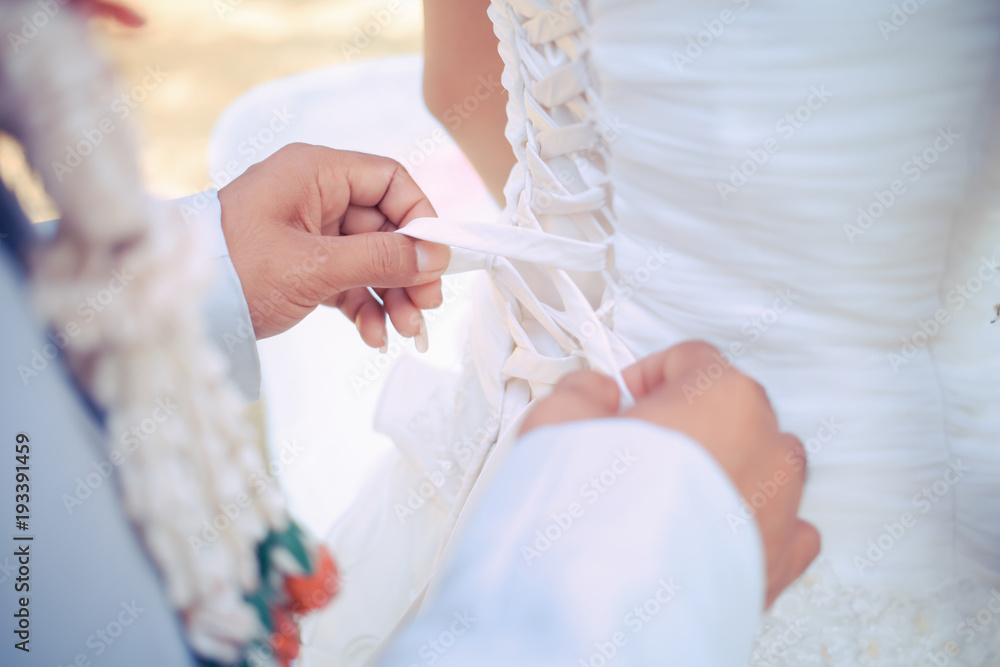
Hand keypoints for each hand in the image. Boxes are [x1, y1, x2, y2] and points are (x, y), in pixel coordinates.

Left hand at [218, 143, 450, 342]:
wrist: (179, 309)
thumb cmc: (236, 272)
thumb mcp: (314, 266)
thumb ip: (380, 259)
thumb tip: (435, 257)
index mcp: (315, 172)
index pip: (390, 181)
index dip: (420, 218)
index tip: (436, 260)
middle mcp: (315, 195)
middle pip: (385, 226)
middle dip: (408, 270)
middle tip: (426, 308)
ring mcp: (308, 232)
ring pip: (370, 258)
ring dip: (392, 295)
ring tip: (403, 331)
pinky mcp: (302, 265)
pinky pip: (348, 280)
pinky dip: (365, 306)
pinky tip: (373, 335)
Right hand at [520, 341, 819, 606]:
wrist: (608, 600)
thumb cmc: (589, 509)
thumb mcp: (556, 421)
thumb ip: (583, 390)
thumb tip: (599, 393)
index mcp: (722, 395)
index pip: (694, 360)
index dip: (651, 376)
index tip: (625, 401)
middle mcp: (767, 443)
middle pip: (734, 410)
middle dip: (692, 423)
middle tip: (640, 452)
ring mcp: (784, 503)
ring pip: (767, 464)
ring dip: (729, 469)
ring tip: (673, 500)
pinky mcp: (784, 560)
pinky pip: (788, 525)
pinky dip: (758, 523)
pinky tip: (715, 532)